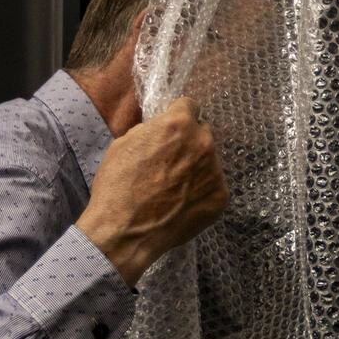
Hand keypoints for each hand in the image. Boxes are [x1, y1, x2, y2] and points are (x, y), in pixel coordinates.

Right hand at [78, 96, 228, 285]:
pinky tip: (182, 202)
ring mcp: (215, 172)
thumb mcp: (125, 143)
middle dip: (189, 141)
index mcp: (179, 124)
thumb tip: (163, 128)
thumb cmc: (117, 186)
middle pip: (202, 132)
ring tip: (174, 186)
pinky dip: (201, 190)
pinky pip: (213, 185)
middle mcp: (203, 143)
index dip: (177, 117)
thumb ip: (152, 130)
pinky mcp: (221, 197)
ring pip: (209, 160)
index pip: (189, 106)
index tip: (171, 129)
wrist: (125, 232)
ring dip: (196, 166)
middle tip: (172, 161)